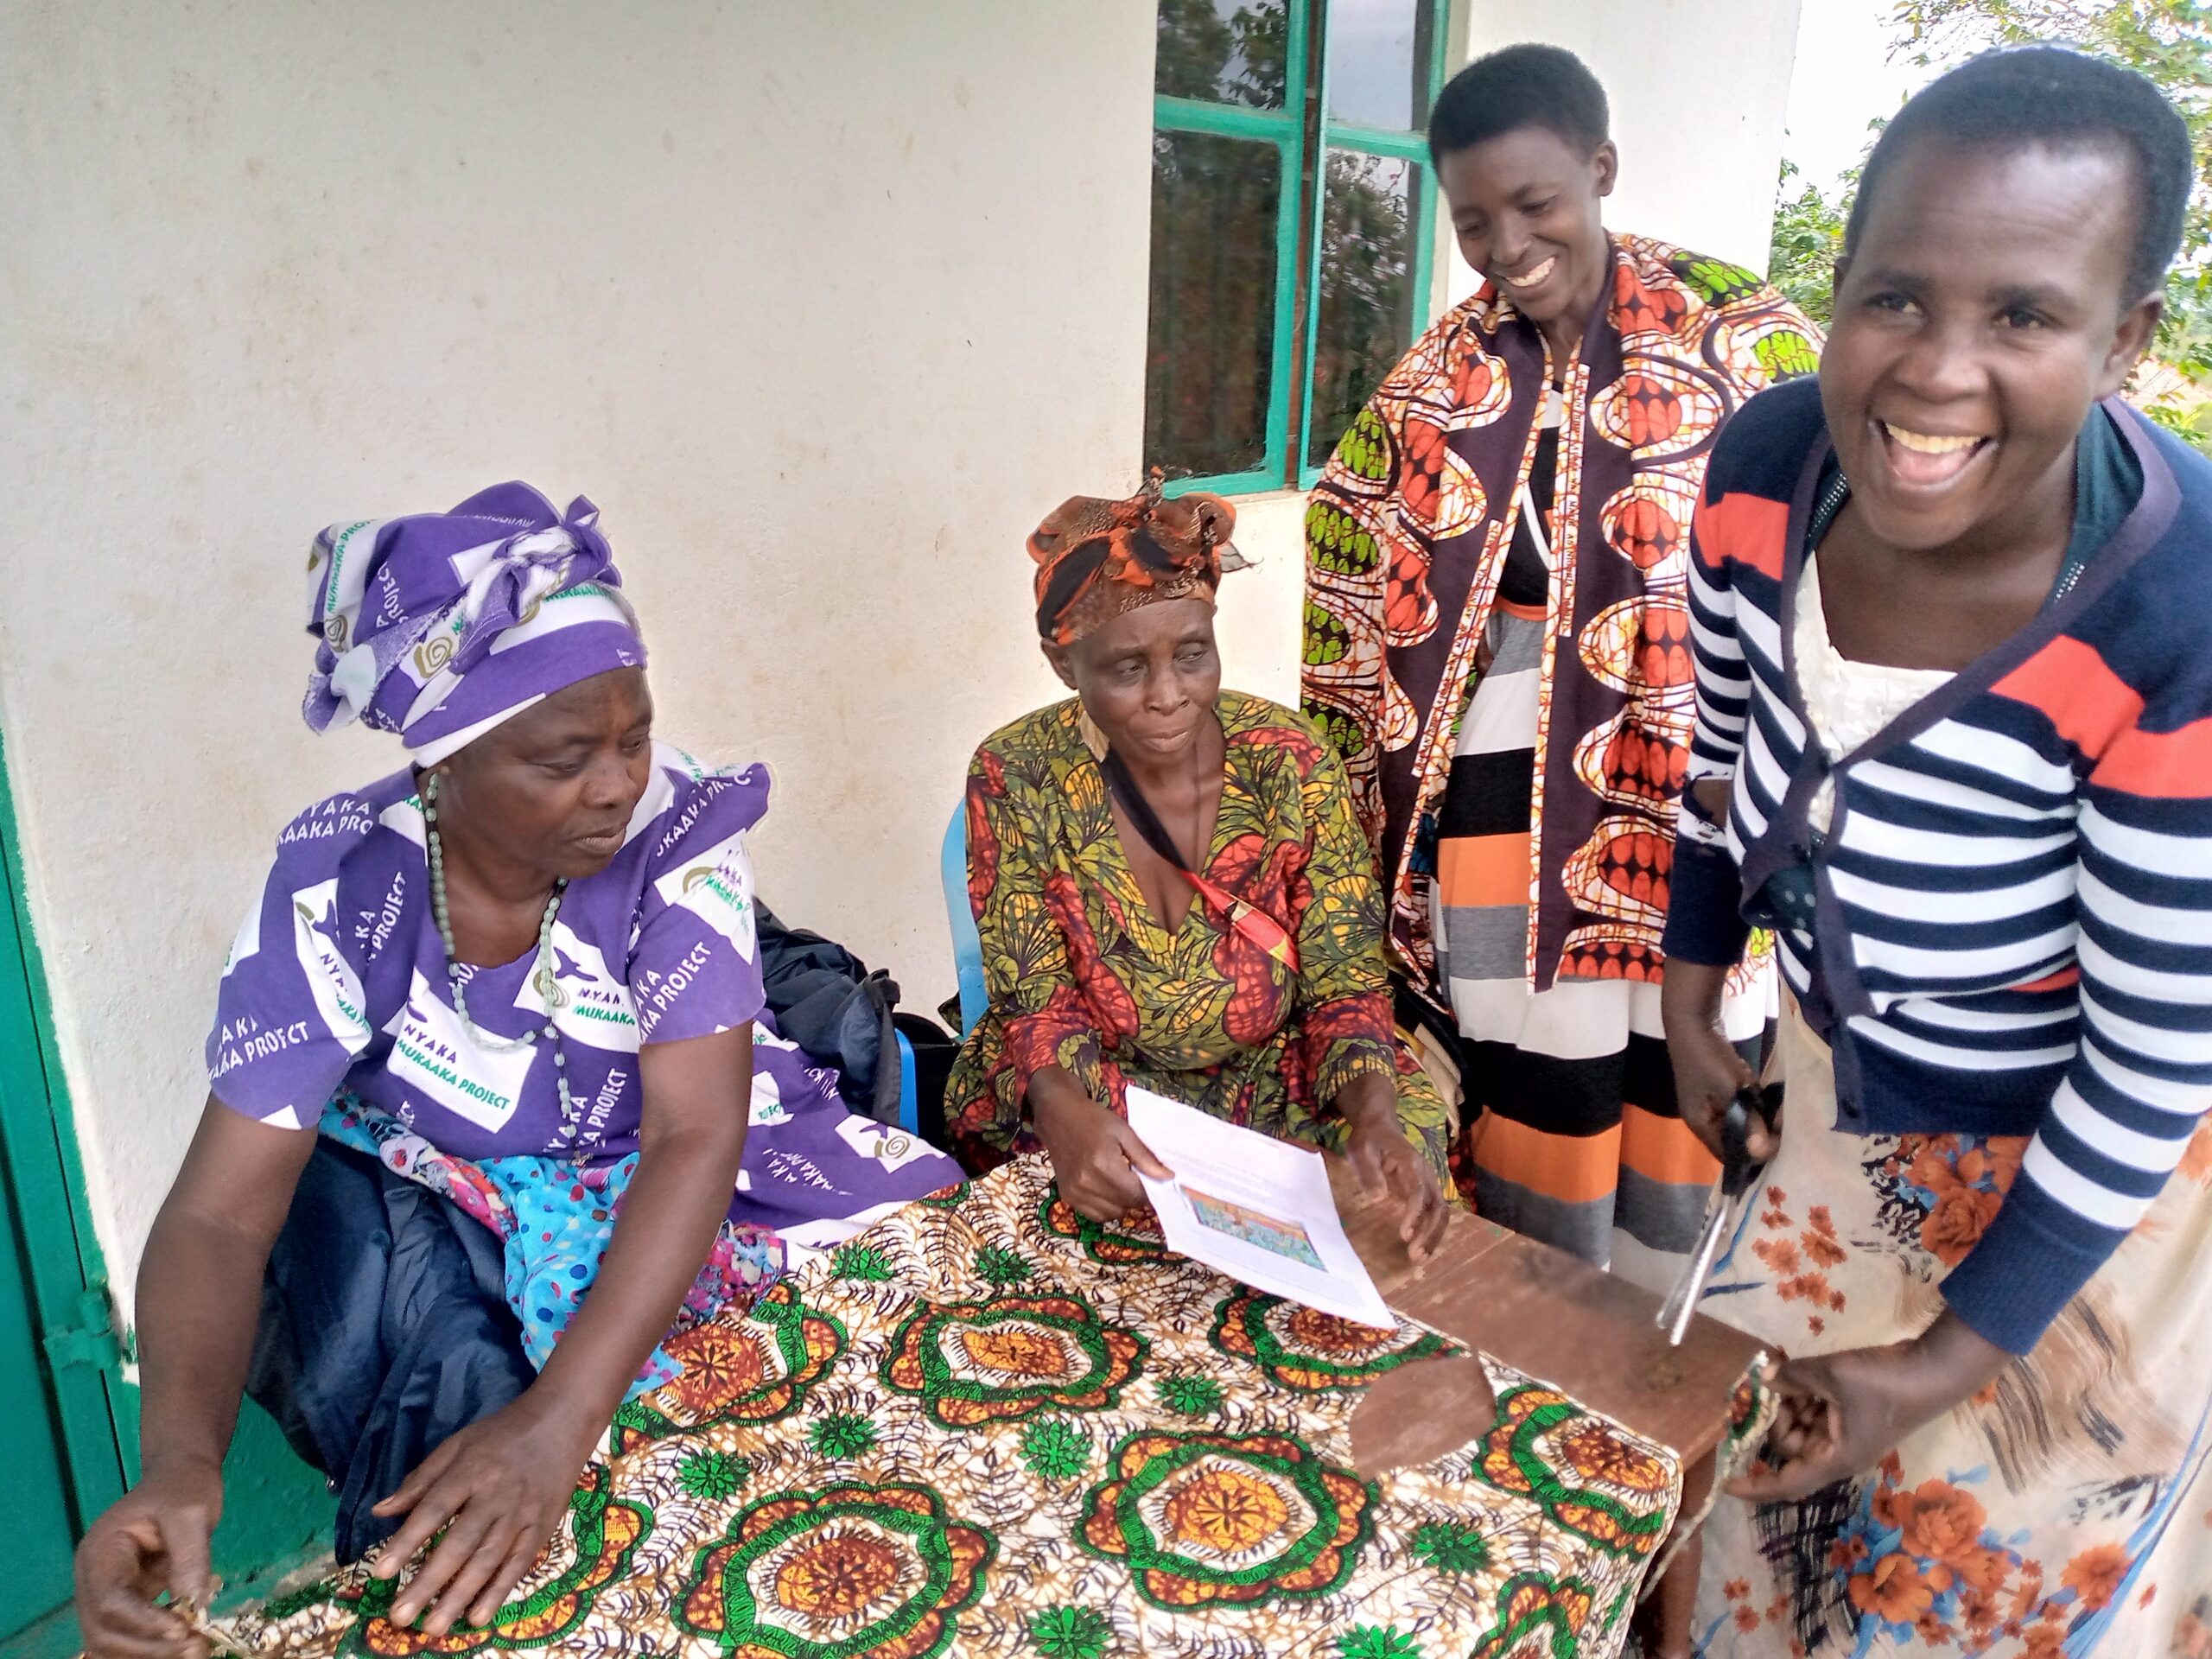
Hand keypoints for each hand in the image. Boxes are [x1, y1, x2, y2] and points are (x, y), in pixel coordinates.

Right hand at [75, 1455, 222, 1658]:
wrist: (179, 1476)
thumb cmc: (183, 1486)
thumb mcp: (192, 1511)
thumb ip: (191, 1557)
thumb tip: (195, 1607)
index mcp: (101, 1552)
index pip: (109, 1601)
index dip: (143, 1622)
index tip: (183, 1630)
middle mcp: (93, 1579)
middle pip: (103, 1631)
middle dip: (146, 1646)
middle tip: (196, 1647)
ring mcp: (104, 1594)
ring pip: (110, 1643)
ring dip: (147, 1653)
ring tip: (195, 1649)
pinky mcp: (123, 1604)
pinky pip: (126, 1638)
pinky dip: (149, 1648)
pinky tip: (182, 1648)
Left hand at [371, 1395, 598, 1634]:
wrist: (563, 1421)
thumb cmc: (502, 1433)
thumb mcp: (458, 1444)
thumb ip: (421, 1479)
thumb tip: (380, 1511)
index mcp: (470, 1470)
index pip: (435, 1509)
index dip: (408, 1541)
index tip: (381, 1572)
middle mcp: (496, 1495)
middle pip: (459, 1543)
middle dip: (429, 1582)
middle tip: (400, 1616)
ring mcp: (522, 1514)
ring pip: (488, 1560)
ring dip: (459, 1596)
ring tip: (433, 1627)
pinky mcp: (542, 1527)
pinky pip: (518, 1564)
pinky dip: (499, 1591)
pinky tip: (478, 1616)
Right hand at [1030, 1072, 1171, 1223]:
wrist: (1058, 1116)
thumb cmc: (1093, 1119)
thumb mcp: (1123, 1131)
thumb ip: (1145, 1157)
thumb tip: (1168, 1178)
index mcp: (1103, 1164)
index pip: (1137, 1194)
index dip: (1151, 1190)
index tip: (1154, 1180)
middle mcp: (1087, 1183)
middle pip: (1126, 1205)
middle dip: (1137, 1195)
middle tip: (1136, 1177)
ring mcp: (1075, 1192)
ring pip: (1112, 1214)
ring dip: (1122, 1203)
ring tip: (1120, 1182)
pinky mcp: (1067, 1197)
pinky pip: (1096, 1215)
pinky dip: (1107, 1207)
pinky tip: (1107, 1189)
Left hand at [1337, 1082, 1447, 1261]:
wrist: (1379, 1126)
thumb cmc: (1368, 1138)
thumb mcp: (1360, 1149)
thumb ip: (1368, 1172)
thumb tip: (1377, 1197)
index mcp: (1411, 1163)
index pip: (1419, 1192)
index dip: (1414, 1214)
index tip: (1405, 1234)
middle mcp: (1425, 1174)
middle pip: (1438, 1207)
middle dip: (1430, 1232)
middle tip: (1415, 1255)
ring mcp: (1427, 1183)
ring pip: (1440, 1213)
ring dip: (1433, 1236)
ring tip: (1420, 1258)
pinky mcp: (1424, 1191)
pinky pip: (1434, 1214)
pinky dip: (1431, 1232)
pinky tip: (1422, 1249)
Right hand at [1661, 961, 1769, 1164]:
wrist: (1694, 1021)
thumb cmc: (1709, 1058)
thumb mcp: (1732, 1090)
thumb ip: (1748, 1120)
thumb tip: (1762, 1151)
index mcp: (1700, 1125)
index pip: (1727, 1155)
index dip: (1752, 1158)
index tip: (1780, 1150)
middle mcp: (1703, 1119)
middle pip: (1734, 1140)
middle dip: (1758, 1138)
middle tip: (1784, 1131)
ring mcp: (1709, 1104)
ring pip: (1739, 1123)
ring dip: (1758, 1121)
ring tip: (1780, 1118)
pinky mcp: (1717, 1090)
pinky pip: (1739, 1107)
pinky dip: (1754, 1107)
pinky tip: (1770, 1102)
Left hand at [1727, 1313, 2008, 1502]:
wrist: (1933, 1371)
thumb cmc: (1884, 1382)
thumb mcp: (1832, 1375)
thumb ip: (1792, 1377)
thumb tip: (1764, 1379)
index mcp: (1835, 1459)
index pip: (1787, 1484)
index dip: (1756, 1487)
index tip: (1727, 1483)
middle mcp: (1839, 1454)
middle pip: (1791, 1449)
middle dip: (1773, 1422)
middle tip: (1761, 1390)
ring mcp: (1847, 1436)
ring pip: (1803, 1428)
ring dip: (1788, 1405)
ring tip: (1780, 1374)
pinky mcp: (1853, 1417)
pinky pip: (1818, 1414)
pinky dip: (1804, 1397)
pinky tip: (1794, 1372)